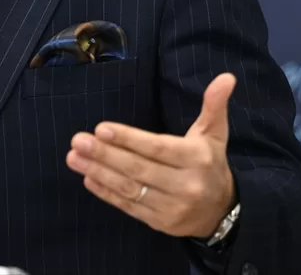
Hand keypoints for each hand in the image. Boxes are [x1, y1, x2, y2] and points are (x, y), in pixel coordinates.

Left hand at [65, 73, 236, 238]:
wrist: (222, 211)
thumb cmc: (209, 163)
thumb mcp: (214, 133)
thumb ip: (214, 105)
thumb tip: (226, 77)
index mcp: (197, 159)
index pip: (157, 148)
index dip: (129, 139)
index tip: (101, 128)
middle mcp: (186, 185)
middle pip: (139, 168)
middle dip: (105, 154)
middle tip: (78, 141)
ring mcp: (172, 207)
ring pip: (130, 189)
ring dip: (99, 172)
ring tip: (74, 158)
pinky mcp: (160, 223)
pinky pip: (129, 207)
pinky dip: (106, 194)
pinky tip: (88, 178)